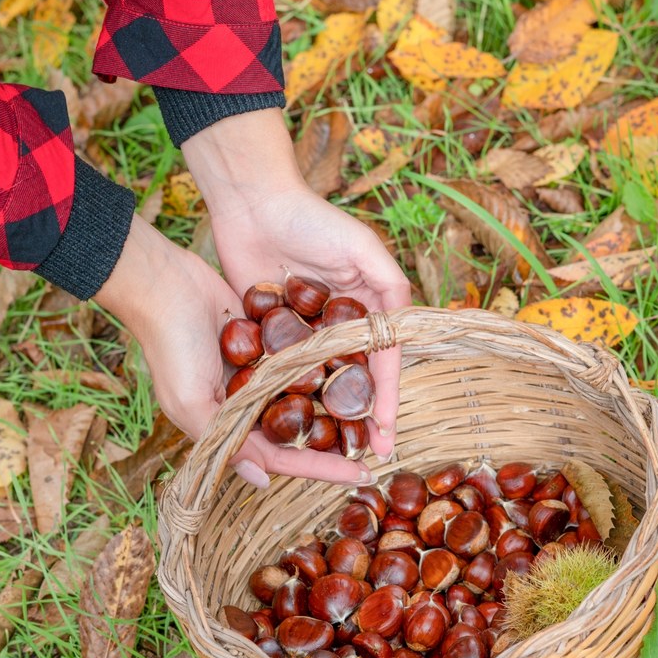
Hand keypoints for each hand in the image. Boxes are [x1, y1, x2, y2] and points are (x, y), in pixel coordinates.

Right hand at [94, 215, 376, 487]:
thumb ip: (227, 442)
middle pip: (302, 430)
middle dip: (337, 441)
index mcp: (229, 425)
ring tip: (378, 411)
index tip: (362, 475)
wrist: (164, 284)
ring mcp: (261, 369)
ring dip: (339, 402)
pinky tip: (363, 367)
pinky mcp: (271, 338)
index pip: (284, 456)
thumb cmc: (171, 346)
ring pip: (309, 394)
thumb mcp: (192, 402)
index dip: (322, 468)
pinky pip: (307, 357)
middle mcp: (249, 401)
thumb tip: (262, 483)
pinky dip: (330, 364)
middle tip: (379, 448)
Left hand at [182, 110, 412, 462]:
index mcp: (367, 306)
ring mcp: (305, 331)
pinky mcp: (270, 332)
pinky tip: (292, 426)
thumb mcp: (362, 248)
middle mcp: (339, 324)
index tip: (389, 430)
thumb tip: (406, 330)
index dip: (388, 396)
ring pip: (321, 382)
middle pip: (356, 379)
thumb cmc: (311, 220)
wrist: (251, 204)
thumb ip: (390, 285)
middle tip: (368, 454)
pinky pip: (283, 371)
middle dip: (363, 417)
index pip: (383, 361)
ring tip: (334, 451)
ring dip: (329, 416)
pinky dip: (290, 396)